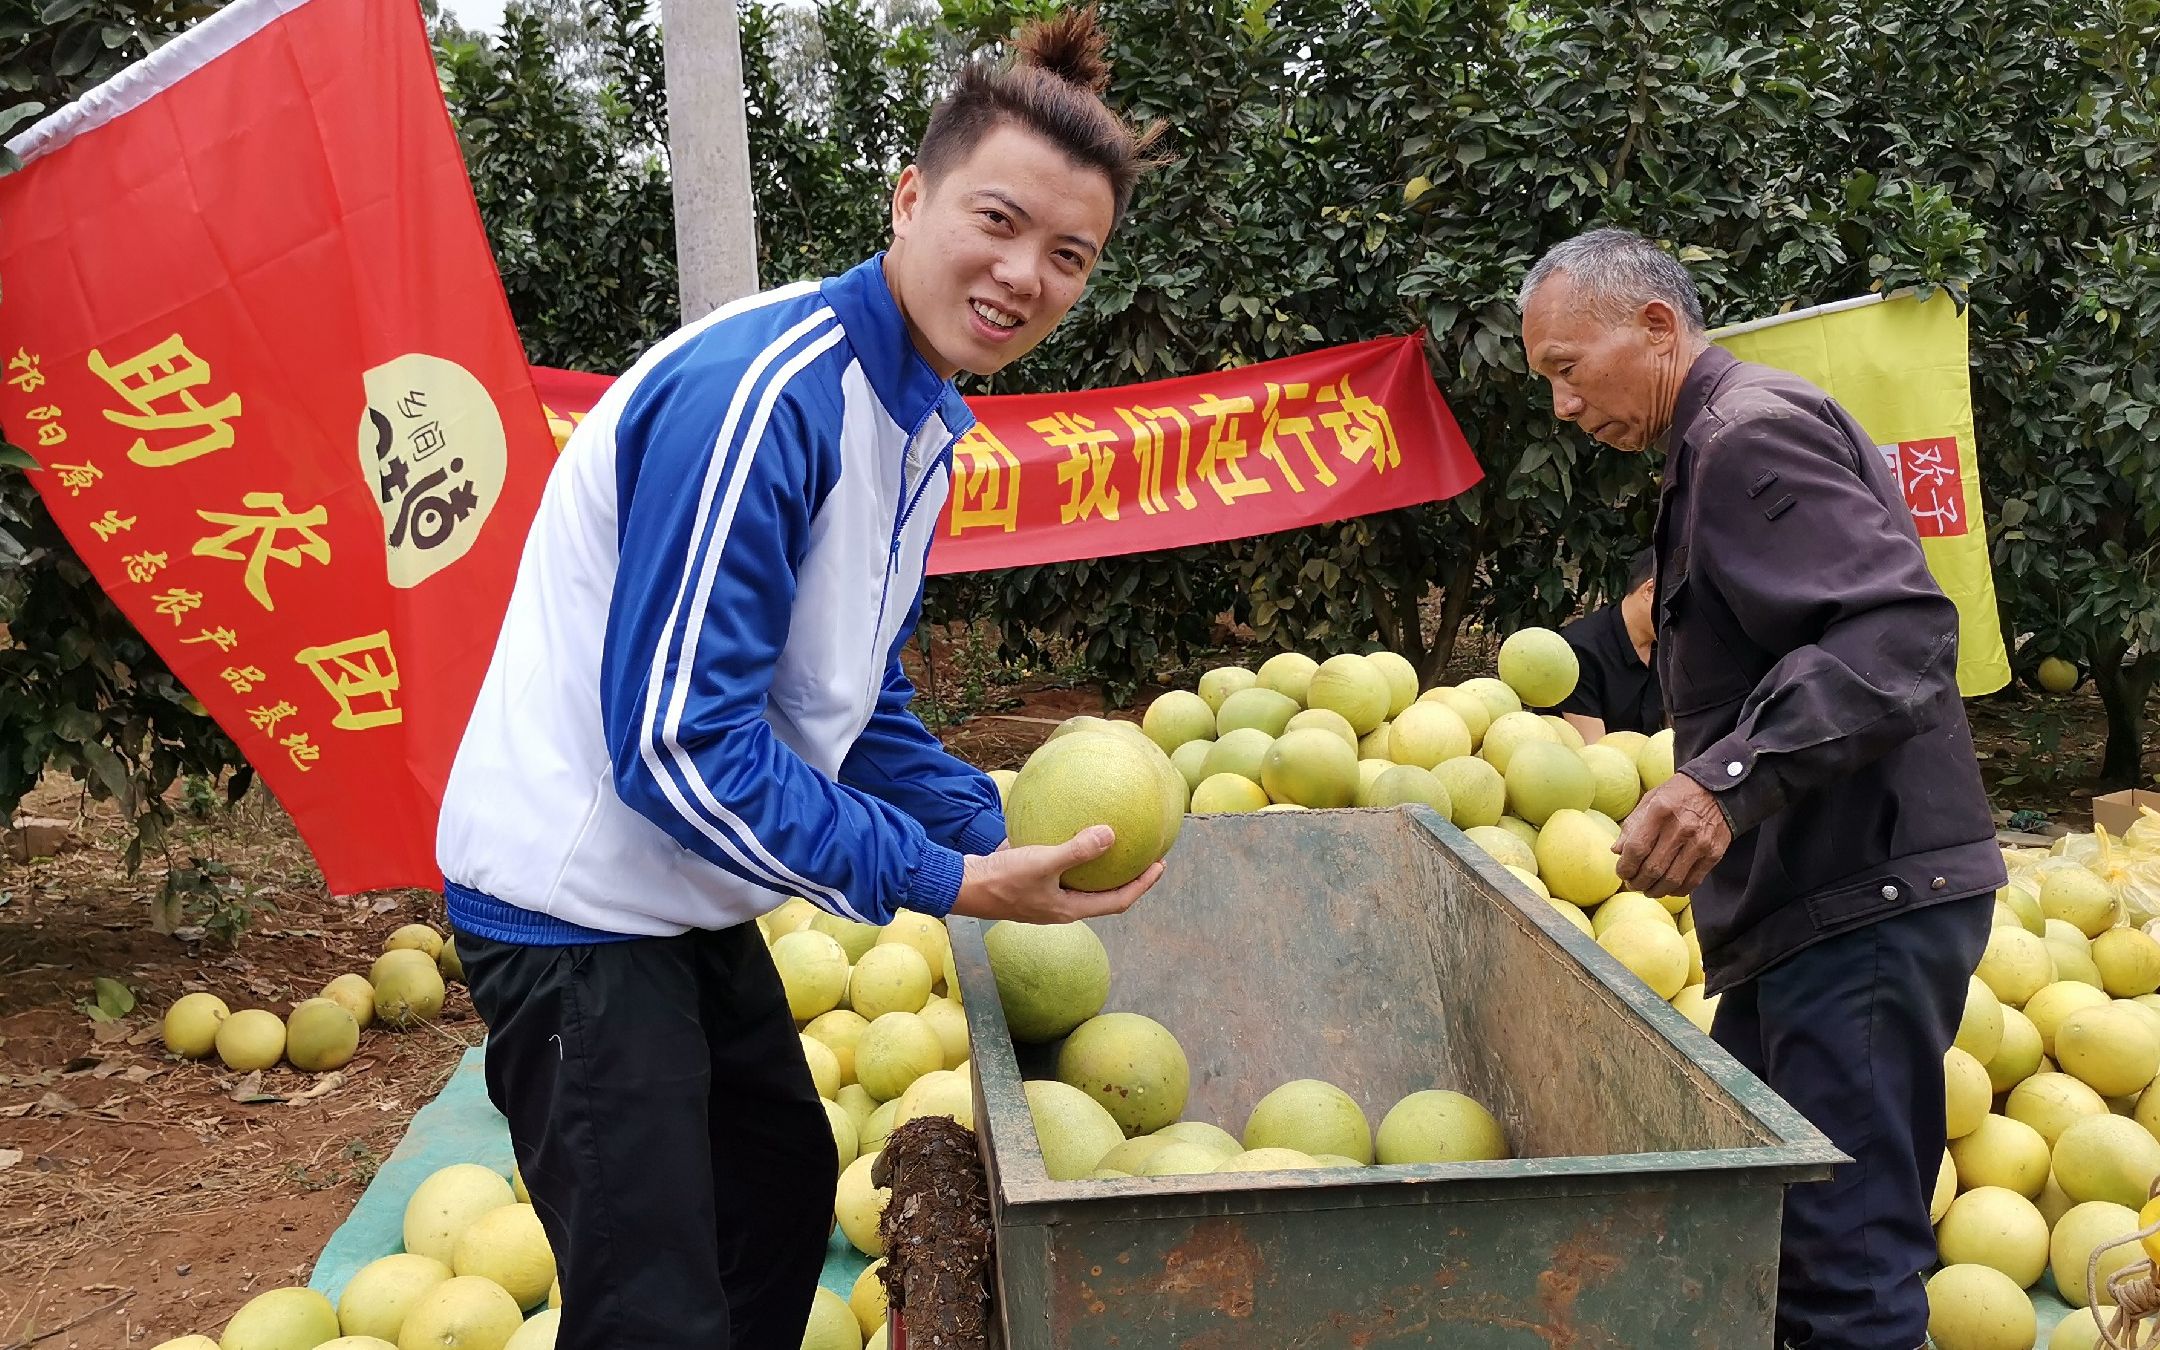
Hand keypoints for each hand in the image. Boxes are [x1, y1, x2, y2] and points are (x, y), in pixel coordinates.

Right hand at [949, 825, 1163, 923]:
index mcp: (1070, 909)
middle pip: (1103, 894)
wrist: (963, 886)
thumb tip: (1111, 834)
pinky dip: (1070, 852)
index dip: (1142, 885)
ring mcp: (1044, 896)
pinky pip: (1059, 867)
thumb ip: (1077, 850)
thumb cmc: (1003, 879)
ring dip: (1098, 866)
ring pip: (1080, 882)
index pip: (1118, 901)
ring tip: (1111, 840)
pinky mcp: (1029, 882)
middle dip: (1126, 876)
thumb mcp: (1043, 862)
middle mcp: (1060, 906)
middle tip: (1144, 854)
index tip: (1160, 865)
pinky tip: (1069, 828)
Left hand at [1614, 774, 1732, 898]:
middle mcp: (1681, 828)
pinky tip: (1668, 888)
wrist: (1719, 791)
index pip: (1637, 848)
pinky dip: (1677, 890)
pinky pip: (1692, 881)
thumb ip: (1632, 825)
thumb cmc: (1678, 794)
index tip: (1622, 873)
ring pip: (1672, 880)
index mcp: (1660, 811)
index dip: (1625, 867)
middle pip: (1653, 868)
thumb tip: (1617, 851)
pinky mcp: (1714, 853)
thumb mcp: (1651, 799)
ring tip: (1647, 890)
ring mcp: (1699, 843)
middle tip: (1632, 885)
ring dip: (1655, 890)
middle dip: (1638, 882)